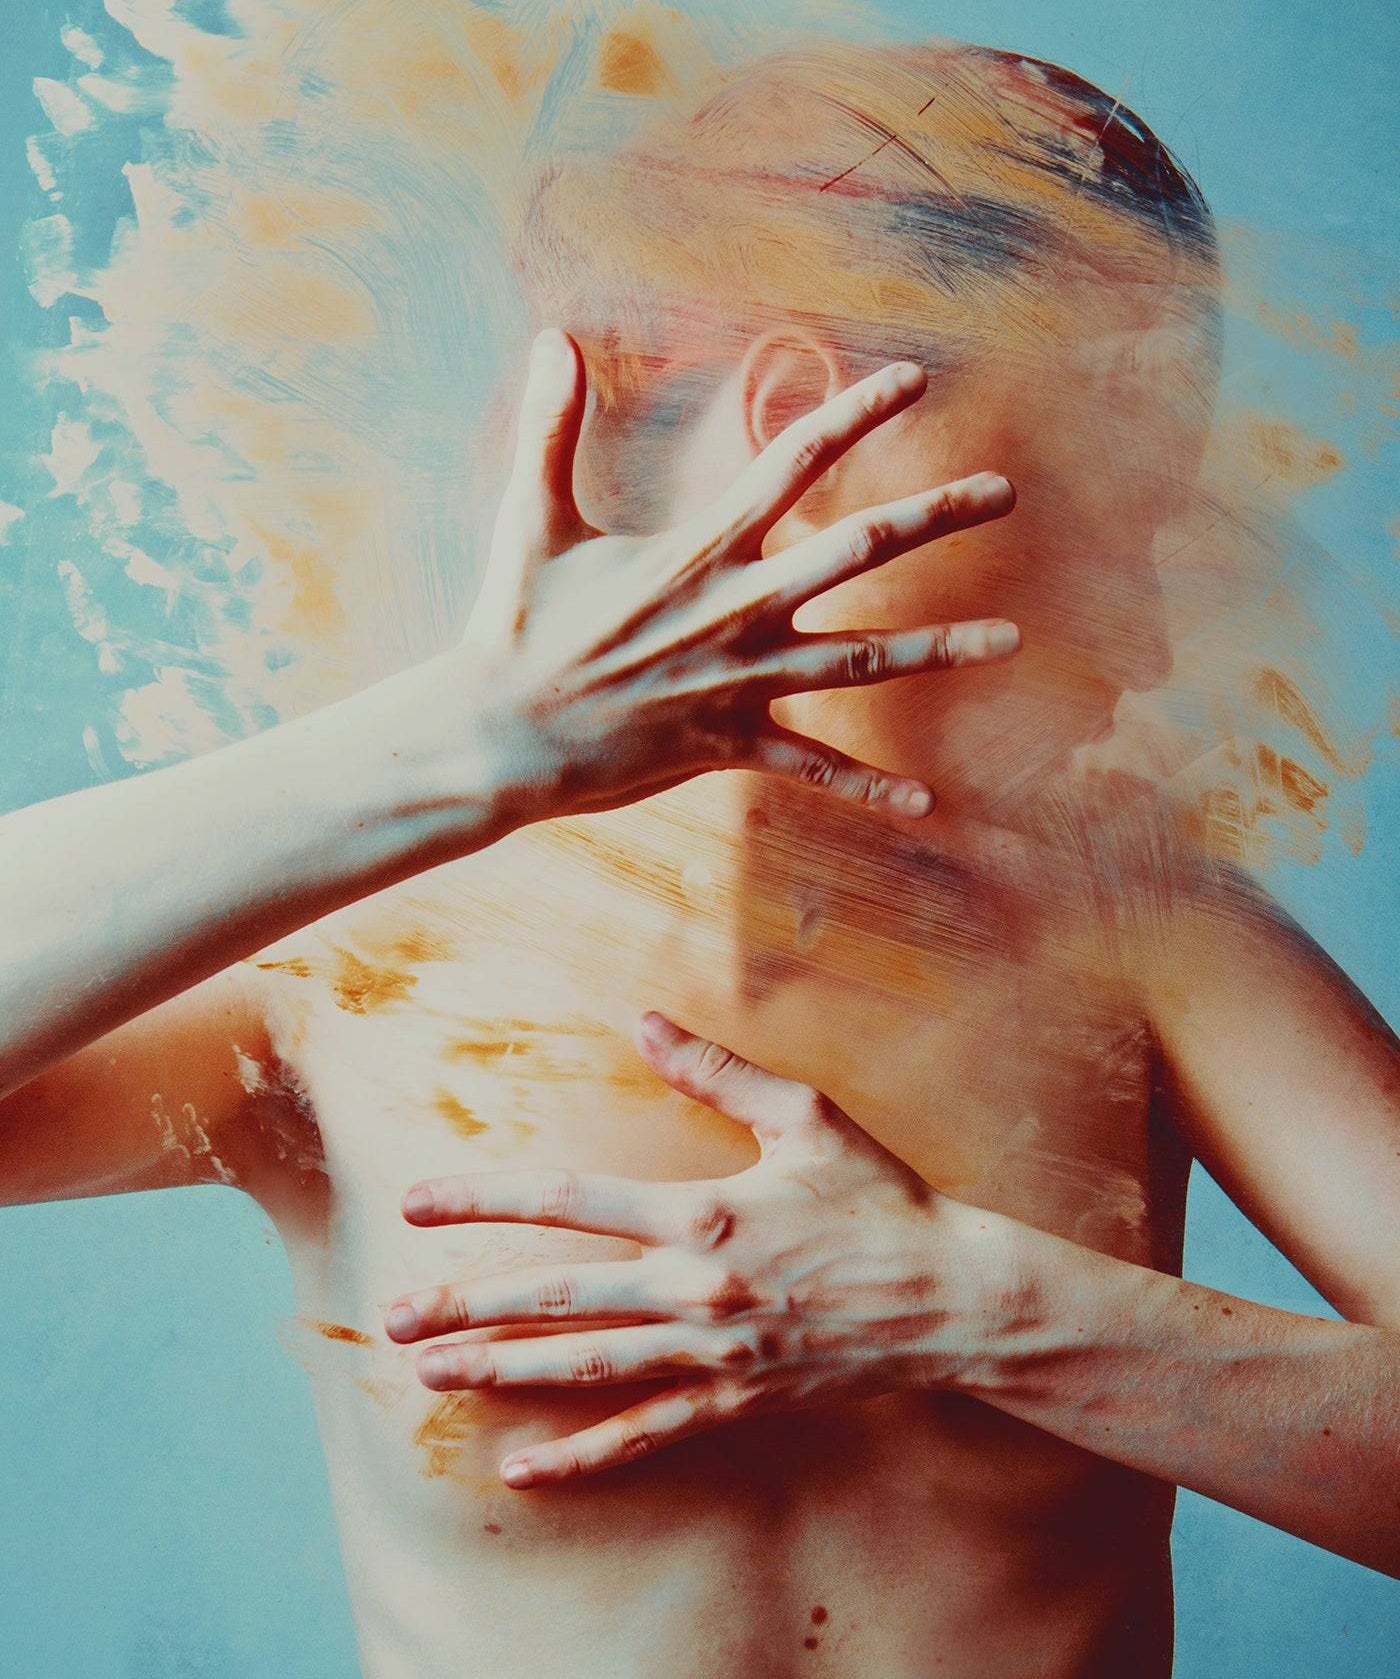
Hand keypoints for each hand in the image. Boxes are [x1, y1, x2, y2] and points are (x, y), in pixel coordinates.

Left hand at [386, 1014, 1000, 1487]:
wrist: (951, 1296)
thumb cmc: (880, 1197)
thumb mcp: (806, 1116)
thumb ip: (716, 1069)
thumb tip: (641, 1018)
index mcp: (703, 1211)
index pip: (569, 1200)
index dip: (486, 1198)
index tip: (417, 1200)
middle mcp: (695, 1288)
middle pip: (557, 1296)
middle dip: (469, 1306)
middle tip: (394, 1319)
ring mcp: (712, 1353)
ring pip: (586, 1367)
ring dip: (503, 1372)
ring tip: (431, 1376)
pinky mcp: (735, 1398)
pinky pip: (646, 1433)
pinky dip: (582, 1456)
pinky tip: (523, 1470)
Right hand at [452, 328, 1018, 823]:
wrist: (501, 737)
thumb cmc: (516, 627)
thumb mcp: (530, 520)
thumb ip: (553, 429)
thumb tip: (552, 340)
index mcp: (700, 550)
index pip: (794, 461)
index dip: (856, 414)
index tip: (914, 381)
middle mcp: (739, 610)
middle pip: (861, 550)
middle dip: (939, 516)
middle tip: (1006, 493)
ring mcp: (743, 681)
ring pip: (863, 660)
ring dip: (941, 648)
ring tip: (1012, 639)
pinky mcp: (732, 745)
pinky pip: (815, 766)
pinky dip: (869, 785)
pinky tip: (927, 801)